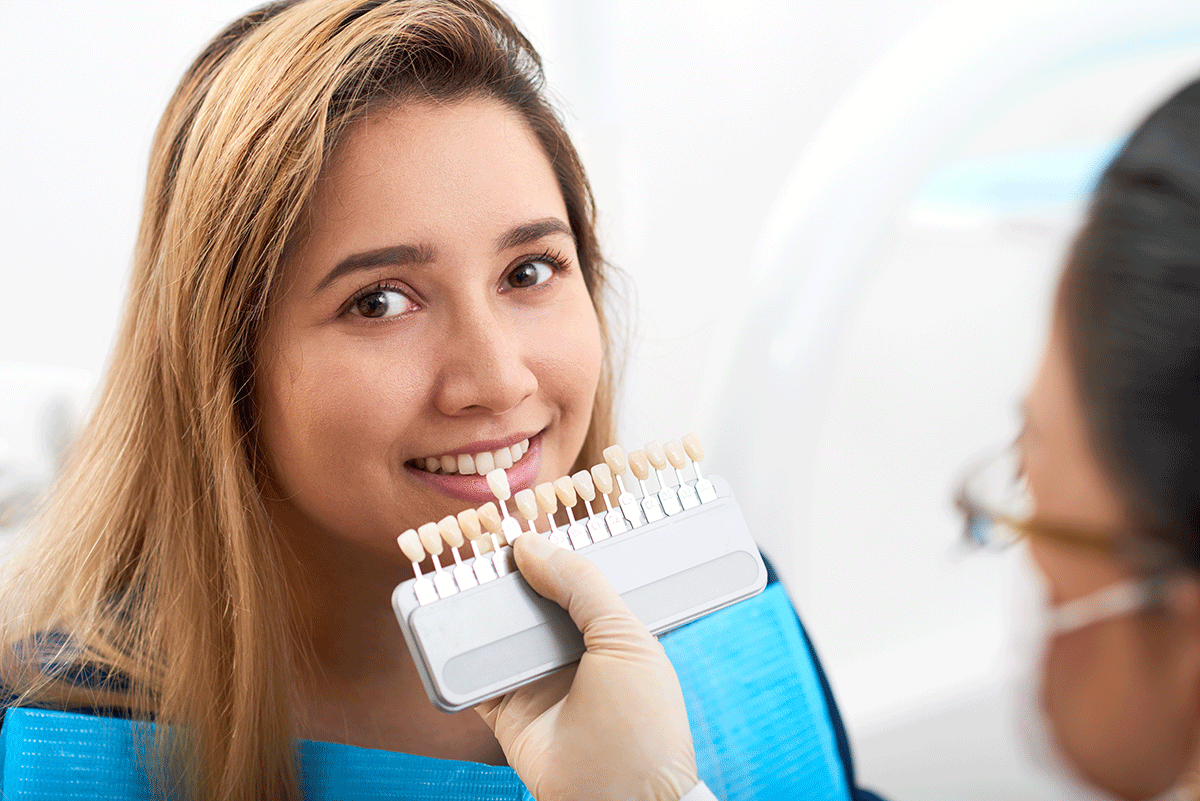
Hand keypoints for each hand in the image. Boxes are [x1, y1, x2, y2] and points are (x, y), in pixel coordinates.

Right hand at [475, 533, 698, 800]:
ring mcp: (538, 681)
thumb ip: (581, 586)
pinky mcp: (506, 711)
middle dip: (509, 573)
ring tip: (455, 565)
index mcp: (611, 631)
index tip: (523, 519)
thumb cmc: (642, 723)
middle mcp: (573, 653)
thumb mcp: (624, 638)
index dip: (552, 552)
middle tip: (480, 535)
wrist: (621, 799)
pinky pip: (473, 676)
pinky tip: (443, 619)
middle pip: (533, 601)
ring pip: (500, 631)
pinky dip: (456, 654)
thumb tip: (531, 546)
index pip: (577, 580)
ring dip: (479, 605)